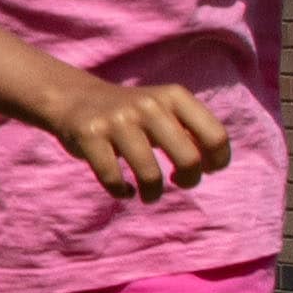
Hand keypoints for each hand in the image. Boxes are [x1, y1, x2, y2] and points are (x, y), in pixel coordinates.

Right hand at [32, 72, 231, 197]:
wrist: (75, 98)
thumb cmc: (132, 114)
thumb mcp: (164, 111)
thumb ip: (190, 131)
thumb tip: (214, 164)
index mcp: (173, 96)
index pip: (215, 135)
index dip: (217, 161)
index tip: (205, 170)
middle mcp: (148, 105)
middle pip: (188, 158)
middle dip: (189, 181)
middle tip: (178, 182)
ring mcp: (117, 119)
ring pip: (150, 174)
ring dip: (152, 194)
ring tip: (148, 195)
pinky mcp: (89, 135)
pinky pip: (113, 178)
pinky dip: (121, 192)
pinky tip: (123, 190)